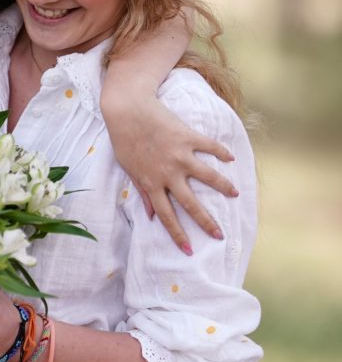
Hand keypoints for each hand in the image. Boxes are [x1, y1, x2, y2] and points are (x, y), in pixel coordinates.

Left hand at [105, 89, 237, 251]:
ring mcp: (180, 156)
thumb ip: (142, 193)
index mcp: (151, 183)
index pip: (166, 216)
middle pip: (191, 204)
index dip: (178, 235)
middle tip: (220, 235)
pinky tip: (231, 158)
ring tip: (236, 194)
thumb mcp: (129, 170)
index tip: (189, 250)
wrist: (128, 111)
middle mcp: (168, 174)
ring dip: (224, 187)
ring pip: (208, 177)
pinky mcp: (188, 137)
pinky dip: (222, 152)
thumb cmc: (125, 141)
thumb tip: (151, 216)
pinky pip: (210, 147)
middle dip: (206, 222)